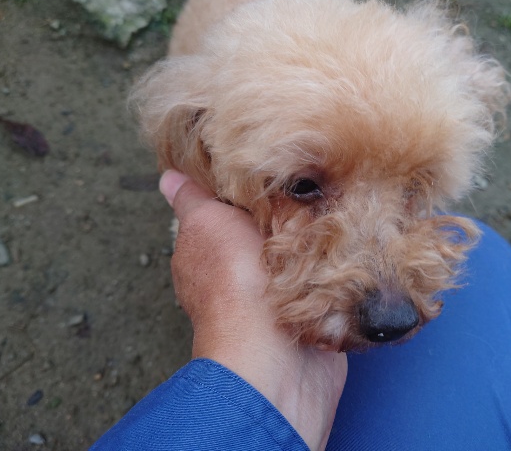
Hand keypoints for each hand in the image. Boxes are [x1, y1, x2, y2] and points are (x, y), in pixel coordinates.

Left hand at [160, 170, 347, 450]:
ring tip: (328, 203)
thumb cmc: (235, 280)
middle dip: (281, 209)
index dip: (241, 189)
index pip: (222, 214)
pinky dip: (330, 262)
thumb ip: (192, 199)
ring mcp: (274, 297)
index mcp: (205, 256)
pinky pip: (321, 278)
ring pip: (294, 252)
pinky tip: (341, 238)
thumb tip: (169, 177)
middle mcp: (238, 278)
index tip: (266, 162)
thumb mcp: (206, 222)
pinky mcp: (308, 311)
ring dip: (308, 234)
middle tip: (306, 180)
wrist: (276, 347)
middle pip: (262, 230)